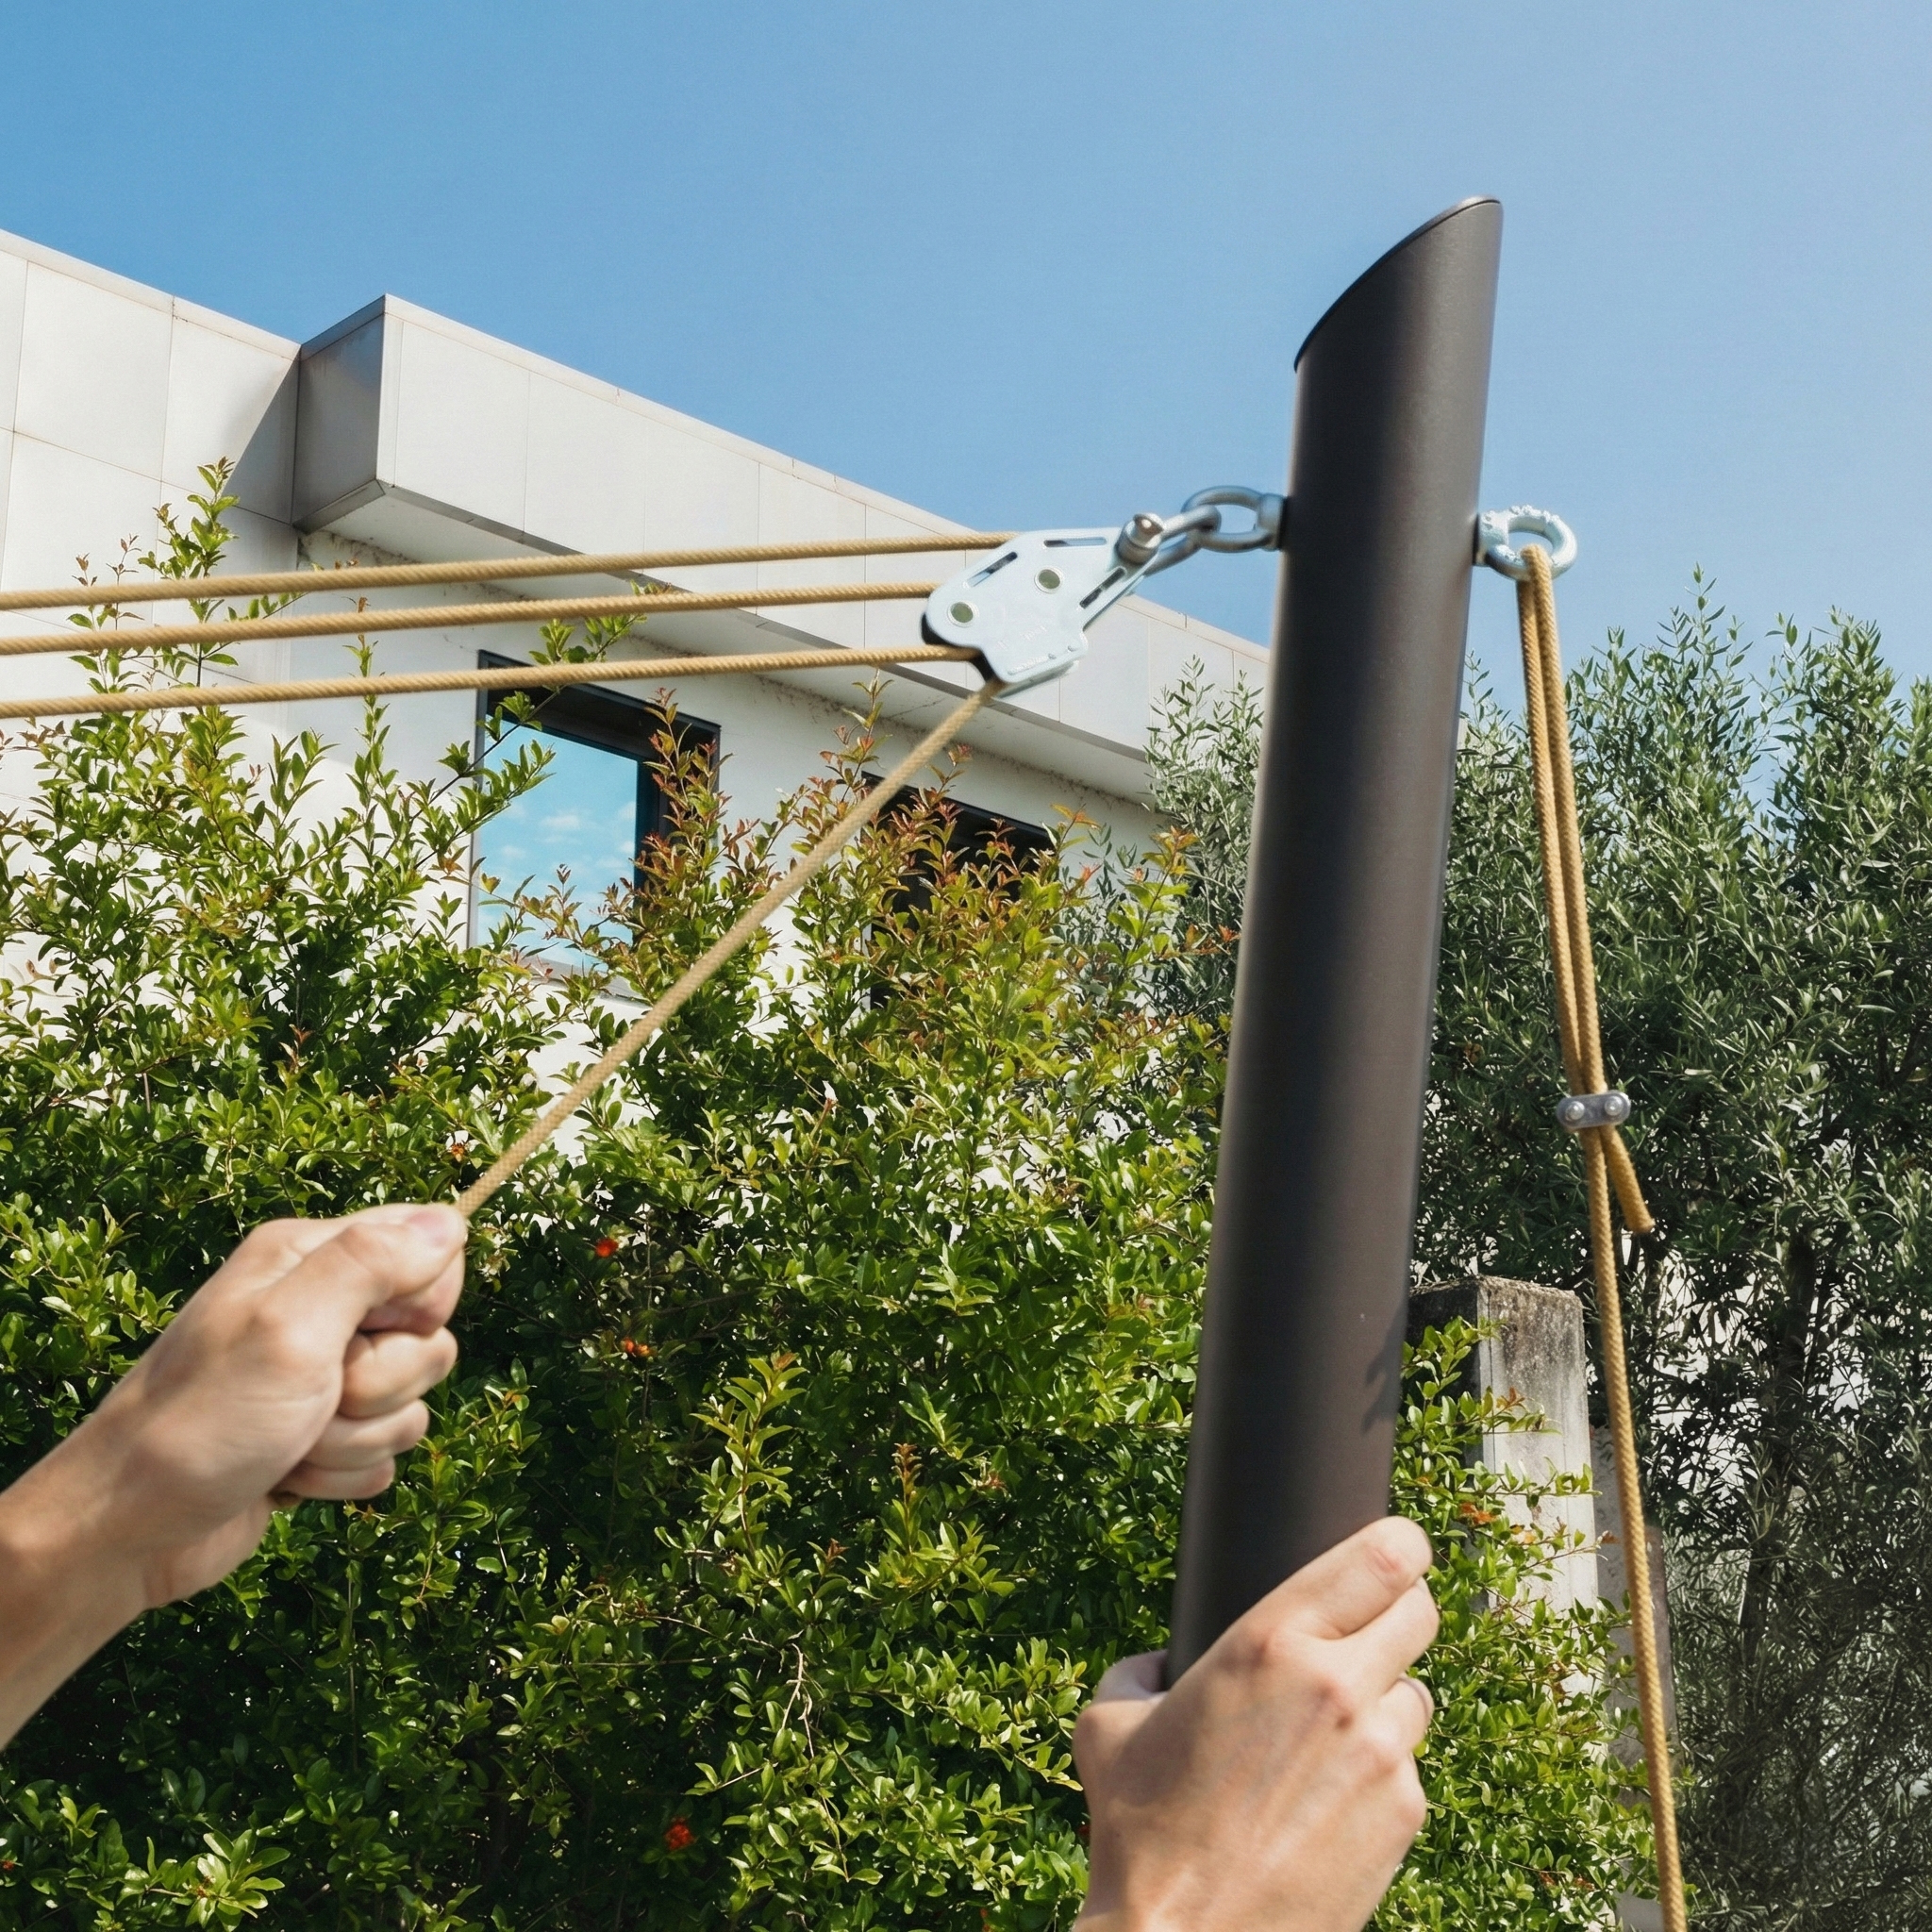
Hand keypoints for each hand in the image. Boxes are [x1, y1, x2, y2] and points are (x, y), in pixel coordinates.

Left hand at [0, 1204, 466, 1746]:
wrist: (129, 1532)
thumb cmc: (201, 1424)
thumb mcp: (289, 1329)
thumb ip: (371, 1264)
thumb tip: (448, 1221)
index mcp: (308, 1260)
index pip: (428, 1246)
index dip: (422, 1299)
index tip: (370, 1330)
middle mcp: (319, 1309)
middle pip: (428, 1334)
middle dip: (385, 1383)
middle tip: (320, 1396)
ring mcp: (320, 1377)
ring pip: (410, 1401)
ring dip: (359, 1438)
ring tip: (291, 1444)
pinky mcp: (323, 1438)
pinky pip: (386, 1451)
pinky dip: (344, 1474)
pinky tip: (289, 1478)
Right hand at [1073, 1517, 1437, 1931]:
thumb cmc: (1141, 1833)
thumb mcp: (1110, 1725)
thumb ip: (1141, 1670)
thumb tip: (1159, 1663)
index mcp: (1268, 1641)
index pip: (1387, 1556)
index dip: (1400, 1546)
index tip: (1393, 1551)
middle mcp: (1336, 1685)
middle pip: (1420, 1611)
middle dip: (1398, 1613)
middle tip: (1365, 1633)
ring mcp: (1380, 1753)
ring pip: (1417, 1692)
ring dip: (1385, 1701)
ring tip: (1329, 1738)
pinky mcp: (1403, 1815)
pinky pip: (1409, 1767)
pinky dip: (1380, 1773)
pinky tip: (1327, 1803)